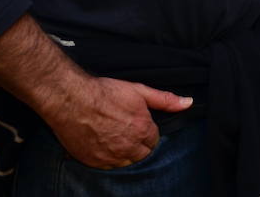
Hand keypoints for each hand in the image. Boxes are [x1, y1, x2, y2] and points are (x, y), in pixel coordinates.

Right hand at [43, 76, 190, 169]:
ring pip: (126, 163)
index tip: (138, 125)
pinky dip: (109, 159)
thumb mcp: (139, 91)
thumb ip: (165, 100)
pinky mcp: (93, 161)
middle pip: (142, 154)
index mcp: (143, 130)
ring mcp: (110, 156)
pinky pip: (108, 167)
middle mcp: (128, 147)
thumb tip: (188, 103)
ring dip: (125, 154)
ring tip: (116, 139)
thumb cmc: (105, 92)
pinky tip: (104, 146)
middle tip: (127, 132)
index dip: (147, 132)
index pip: (154, 140)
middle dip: (139, 145)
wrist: (71, 99)